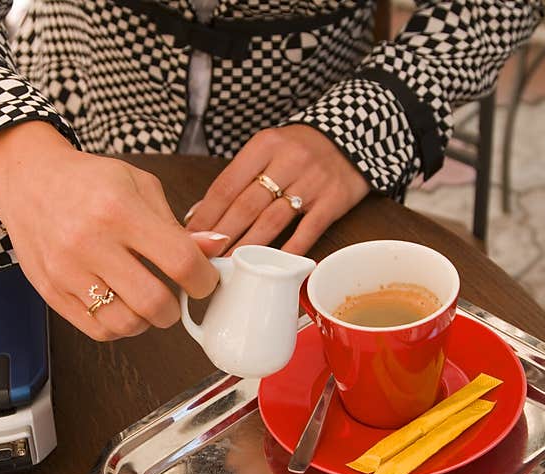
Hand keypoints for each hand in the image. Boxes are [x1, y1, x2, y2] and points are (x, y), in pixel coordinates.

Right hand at [0, 121, 221, 341]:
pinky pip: (98, 330)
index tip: (204, 280)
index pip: (180, 261)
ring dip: (147, 320)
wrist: (29, 180)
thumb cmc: (88, 181)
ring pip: (126, 324)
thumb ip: (177, 224)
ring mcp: (67, 271)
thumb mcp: (139, 185)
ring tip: (146, 300)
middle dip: (176, 308)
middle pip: (154, 302)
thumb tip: (214, 248)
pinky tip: (122, 306)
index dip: (203, 279)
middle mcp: (90, 242)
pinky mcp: (51, 292)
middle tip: (175, 296)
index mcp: (119, 210)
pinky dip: (120, 326)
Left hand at [185, 124, 370, 254]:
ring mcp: (312, 182)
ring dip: (248, 246)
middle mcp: (288, 160)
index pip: (227, 184)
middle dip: (222, 235)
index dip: (206, 214)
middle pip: (246, 206)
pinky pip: (307, 231)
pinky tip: (273, 266)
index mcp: (265, 145)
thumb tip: (200, 213)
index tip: (191, 236)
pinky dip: (289, 250)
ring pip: (272, 221)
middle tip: (205, 258)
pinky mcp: (334, 200)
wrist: (353, 136)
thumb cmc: (301, 148)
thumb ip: (238, 178)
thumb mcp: (268, 149)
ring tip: (229, 265)